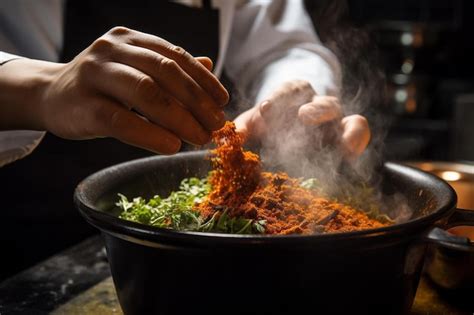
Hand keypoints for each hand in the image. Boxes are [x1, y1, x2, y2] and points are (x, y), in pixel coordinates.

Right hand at [0, 27, 228, 153]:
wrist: (49, 95)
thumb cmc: (101, 87)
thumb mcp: (135, 71)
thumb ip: (168, 68)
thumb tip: (209, 64)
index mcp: (130, 39)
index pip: (175, 56)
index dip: (203, 79)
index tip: (223, 102)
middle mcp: (112, 49)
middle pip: (165, 72)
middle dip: (196, 101)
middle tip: (216, 125)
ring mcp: (94, 74)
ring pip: (146, 93)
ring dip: (180, 118)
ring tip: (200, 138)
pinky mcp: (82, 105)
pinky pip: (122, 121)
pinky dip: (151, 135)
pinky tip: (172, 147)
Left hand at [234, 80, 369, 156]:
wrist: (288, 129)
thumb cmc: (270, 124)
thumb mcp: (255, 122)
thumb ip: (244, 127)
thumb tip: (232, 137)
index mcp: (294, 95)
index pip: (291, 89)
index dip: (279, 98)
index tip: (265, 109)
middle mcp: (316, 105)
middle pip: (321, 101)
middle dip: (313, 110)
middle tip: (304, 117)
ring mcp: (334, 120)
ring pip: (342, 115)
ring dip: (342, 132)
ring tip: (339, 143)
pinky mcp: (345, 136)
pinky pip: (358, 130)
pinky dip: (356, 140)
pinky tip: (349, 155)